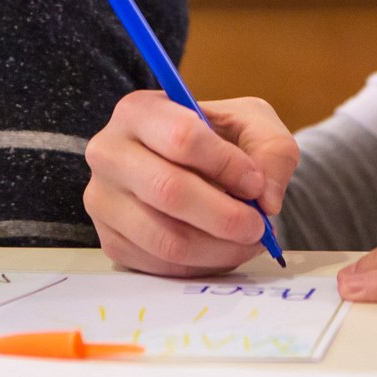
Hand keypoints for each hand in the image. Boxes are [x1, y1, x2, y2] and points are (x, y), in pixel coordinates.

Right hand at [84, 92, 299, 276]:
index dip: (227, 165)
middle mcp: (109, 153)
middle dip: (225, 216)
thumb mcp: (254, 124)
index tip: (255, 183)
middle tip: (258, 225)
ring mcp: (103, 200)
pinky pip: (160, 265)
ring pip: (165, 238)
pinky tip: (222, 249)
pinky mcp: (111, 240)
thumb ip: (273, 151)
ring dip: (218, 247)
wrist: (194, 167)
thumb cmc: (220, 139)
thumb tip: (266, 199)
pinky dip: (201, 265)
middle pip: (169, 190)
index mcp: (139, 111)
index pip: (182, 137)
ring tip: (247, 241)